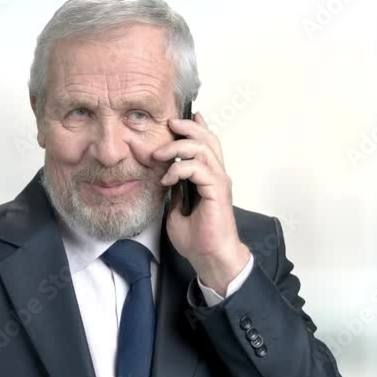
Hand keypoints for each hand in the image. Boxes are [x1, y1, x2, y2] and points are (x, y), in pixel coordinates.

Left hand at [152, 112, 250, 295]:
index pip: (206, 144)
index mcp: (209, 177)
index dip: (195, 127)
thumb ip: (175, 191)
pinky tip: (167, 179)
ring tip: (158, 154)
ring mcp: (218, 182)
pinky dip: (179, 169)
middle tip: (169, 123)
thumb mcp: (176, 209)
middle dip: (187, 127)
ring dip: (177, 147)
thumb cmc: (198, 238)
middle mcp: (216, 175)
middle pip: (207, 139)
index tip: (178, 118)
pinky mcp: (216, 191)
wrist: (209, 257)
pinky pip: (198, 169)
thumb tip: (166, 178)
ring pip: (202, 149)